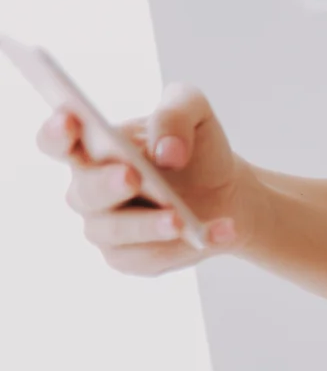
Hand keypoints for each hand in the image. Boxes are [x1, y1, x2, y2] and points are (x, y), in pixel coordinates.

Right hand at [35, 83, 249, 275]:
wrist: (226, 191)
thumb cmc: (194, 148)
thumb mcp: (194, 113)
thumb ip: (176, 114)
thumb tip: (166, 151)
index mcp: (92, 147)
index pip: (57, 141)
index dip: (56, 132)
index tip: (69, 119)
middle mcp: (89, 189)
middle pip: (85, 191)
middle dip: (108, 184)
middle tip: (132, 176)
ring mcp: (105, 226)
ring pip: (115, 231)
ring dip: (148, 225)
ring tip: (181, 219)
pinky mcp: (129, 257)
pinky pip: (150, 257)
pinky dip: (185, 247)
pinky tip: (220, 232)